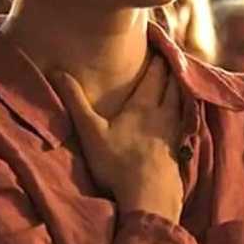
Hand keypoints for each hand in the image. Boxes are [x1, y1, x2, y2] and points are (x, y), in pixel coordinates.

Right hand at [52, 57, 183, 221]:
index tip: (158, 44)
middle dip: (171, 70)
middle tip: (170, 58)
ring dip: (180, 90)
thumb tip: (57, 71)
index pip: (155, 75)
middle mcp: (164, 116)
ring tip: (177, 82)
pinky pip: (185, 125)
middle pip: (173, 85)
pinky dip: (184, 115)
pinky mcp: (179, 153)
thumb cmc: (118, 164)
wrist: (148, 199)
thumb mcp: (91, 131)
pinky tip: (181, 120)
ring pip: (181, 103)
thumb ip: (76, 101)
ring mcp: (174, 135)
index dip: (157, 58)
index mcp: (144, 106)